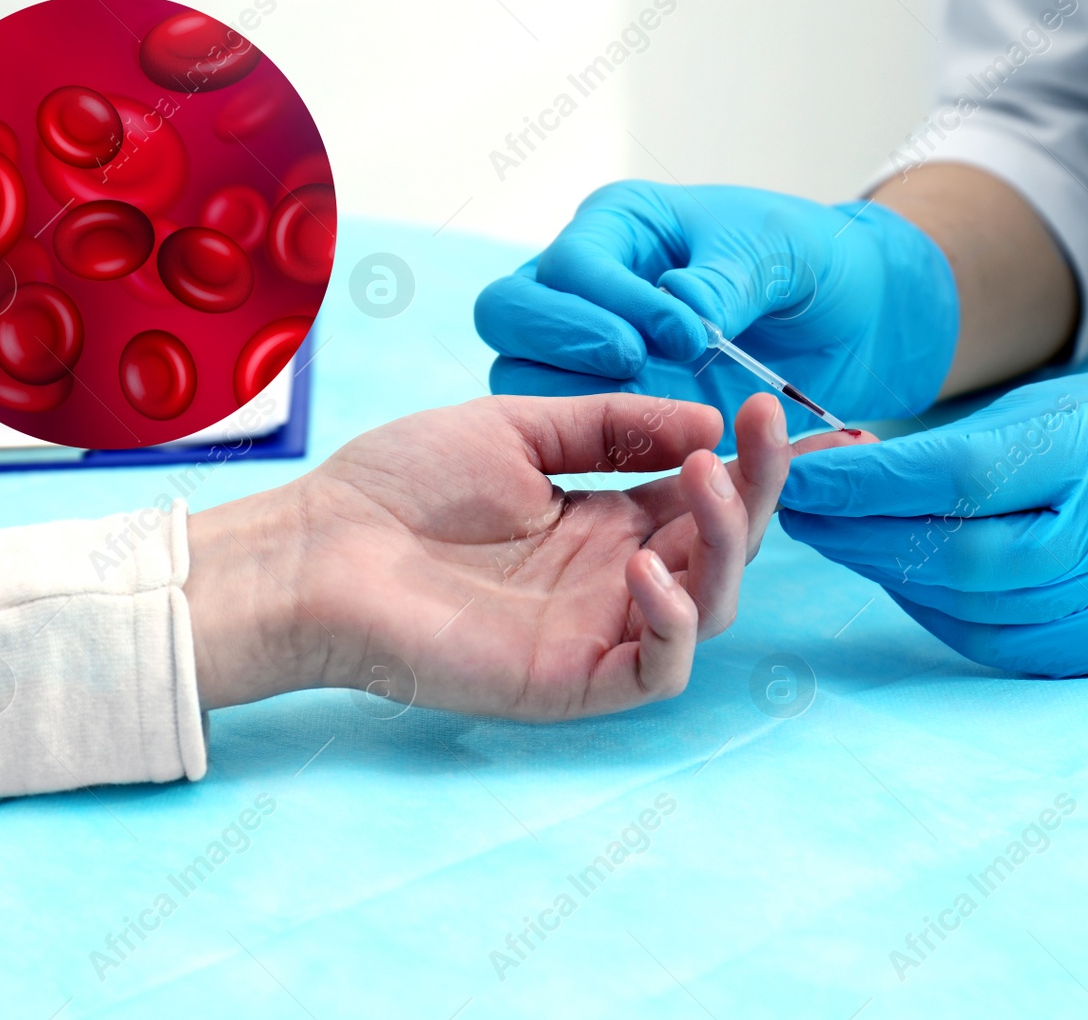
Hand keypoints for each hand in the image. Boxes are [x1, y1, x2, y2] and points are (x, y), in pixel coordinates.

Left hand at [185, 392, 865, 718]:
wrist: (318, 548)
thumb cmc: (400, 486)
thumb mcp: (517, 429)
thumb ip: (613, 425)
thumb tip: (709, 424)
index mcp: (605, 520)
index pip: (703, 497)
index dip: (747, 459)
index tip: (768, 408)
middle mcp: (613, 576)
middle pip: (724, 549)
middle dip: (755, 491)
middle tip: (755, 433)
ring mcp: (596, 630)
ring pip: (709, 606)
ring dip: (727, 546)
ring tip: (700, 482)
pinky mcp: (570, 680)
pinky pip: (657, 669)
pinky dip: (672, 623)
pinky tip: (645, 567)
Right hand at [473, 180, 958, 442]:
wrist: (855, 317)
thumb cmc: (814, 260)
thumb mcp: (782, 252)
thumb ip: (730, 275)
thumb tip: (680, 301)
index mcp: (620, 226)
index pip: (572, 261)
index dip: (613, 300)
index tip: (685, 334)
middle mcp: (588, 286)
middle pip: (510, 310)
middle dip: (562, 341)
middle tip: (635, 363)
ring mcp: (591, 350)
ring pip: (523, 375)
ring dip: (575, 399)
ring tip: (656, 412)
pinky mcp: (614, 407)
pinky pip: (571, 430)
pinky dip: (606, 443)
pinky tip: (670, 445)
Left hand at [778, 356, 1087, 676]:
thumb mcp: (1055, 405)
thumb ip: (956, 447)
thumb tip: (837, 475)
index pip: (964, 476)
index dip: (869, 485)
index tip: (802, 475)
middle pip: (965, 555)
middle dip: (865, 538)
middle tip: (804, 514)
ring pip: (979, 608)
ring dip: (892, 578)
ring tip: (846, 541)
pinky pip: (1009, 645)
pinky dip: (942, 614)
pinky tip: (907, 581)